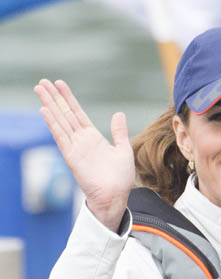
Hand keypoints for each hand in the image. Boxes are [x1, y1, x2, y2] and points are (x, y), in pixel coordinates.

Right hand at [34, 79, 133, 231]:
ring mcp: (75, 147)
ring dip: (49, 105)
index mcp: (93, 137)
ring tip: (39, 89)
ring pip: (59, 121)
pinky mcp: (71, 156)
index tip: (59, 84)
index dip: (68, 98)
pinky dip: (52, 124)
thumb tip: (118, 113)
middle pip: (64, 113)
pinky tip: (44, 110)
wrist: (116, 197)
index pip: (77, 113)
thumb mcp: (123, 150)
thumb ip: (119, 132)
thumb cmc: (121, 178)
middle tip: (42, 81)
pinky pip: (60, 137)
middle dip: (54, 97)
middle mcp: (81, 140)